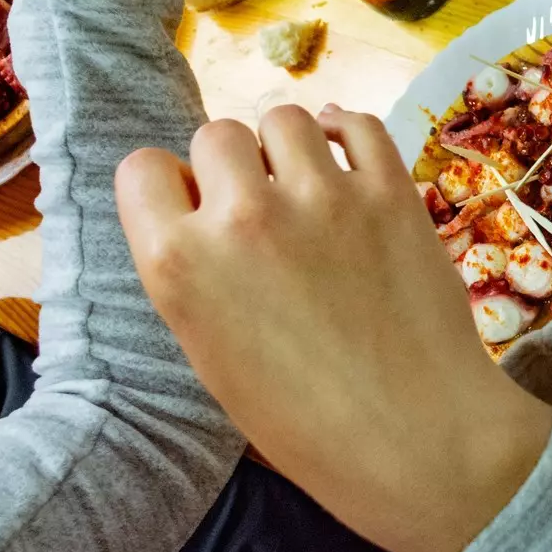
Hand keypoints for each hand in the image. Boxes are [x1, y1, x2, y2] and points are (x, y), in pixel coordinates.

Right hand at [117, 105, 551, 551]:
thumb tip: (205, 208)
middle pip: (216, 135)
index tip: (192, 205)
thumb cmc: (302, 416)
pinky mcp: (390, 190)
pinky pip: (357, 123)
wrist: (410, 434)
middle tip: (256, 202)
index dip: (169, 186)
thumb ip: (196, 269)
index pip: (141, 169)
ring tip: (301, 180)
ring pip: (284, 118)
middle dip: (230, 164)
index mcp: (179, 263)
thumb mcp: (209, 348)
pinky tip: (343, 155)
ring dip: (286, 144)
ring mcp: (322, 196)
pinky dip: (346, 131)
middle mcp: (243, 216)